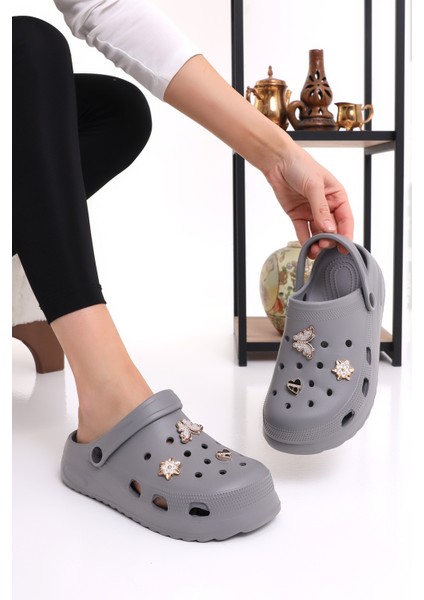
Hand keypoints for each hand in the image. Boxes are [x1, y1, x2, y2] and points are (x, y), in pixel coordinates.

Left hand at [264, 141, 353, 257]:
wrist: (278, 162)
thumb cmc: (300, 166)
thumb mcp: (314, 186)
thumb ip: (321, 209)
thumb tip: (330, 229)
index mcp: (337, 196)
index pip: (346, 219)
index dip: (346, 234)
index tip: (344, 247)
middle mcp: (326, 206)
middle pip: (332, 229)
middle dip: (330, 239)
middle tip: (325, 245)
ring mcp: (311, 212)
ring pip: (318, 233)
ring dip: (318, 243)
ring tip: (315, 251)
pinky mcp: (298, 215)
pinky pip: (303, 231)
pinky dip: (305, 240)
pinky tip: (307, 248)